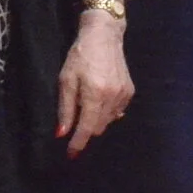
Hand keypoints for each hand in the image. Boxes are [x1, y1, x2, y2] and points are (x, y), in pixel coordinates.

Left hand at [57, 11, 131, 157]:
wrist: (105, 37)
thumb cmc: (80, 56)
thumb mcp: (66, 81)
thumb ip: (65, 109)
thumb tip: (62, 133)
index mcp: (94, 94)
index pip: (87, 128)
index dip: (78, 143)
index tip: (71, 155)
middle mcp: (112, 97)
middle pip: (98, 127)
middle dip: (85, 129)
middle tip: (75, 116)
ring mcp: (124, 95)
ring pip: (108, 121)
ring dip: (96, 120)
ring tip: (88, 102)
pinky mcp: (130, 91)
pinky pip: (117, 112)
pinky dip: (107, 112)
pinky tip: (100, 99)